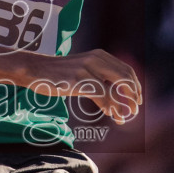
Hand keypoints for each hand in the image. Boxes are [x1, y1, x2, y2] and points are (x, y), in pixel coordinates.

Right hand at [21, 48, 142, 124]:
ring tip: (123, 117)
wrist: (35, 69)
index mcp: (99, 55)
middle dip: (133, 96)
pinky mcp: (78, 80)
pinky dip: (109, 106)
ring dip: (122, 105)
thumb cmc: (59, 73)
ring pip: (115, 88)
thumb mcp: (83, 69)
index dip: (135, 86)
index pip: (126, 69)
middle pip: (125, 77)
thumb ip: (99, 78)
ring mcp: (86, 69)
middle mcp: (96, 59)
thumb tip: (116, 98)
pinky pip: (101, 95)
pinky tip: (111, 114)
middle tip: (136, 110)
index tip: (138, 99)